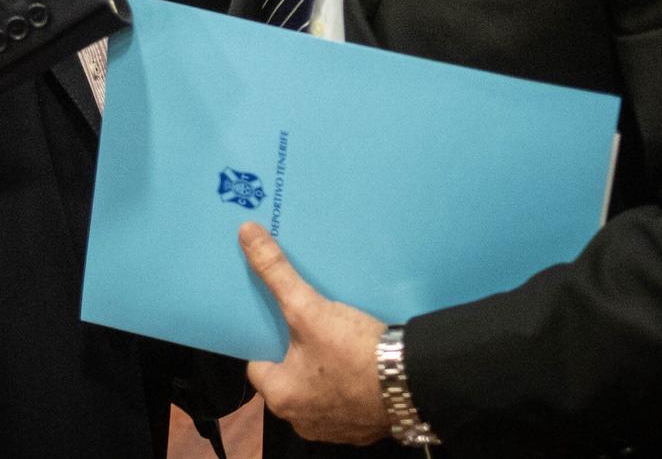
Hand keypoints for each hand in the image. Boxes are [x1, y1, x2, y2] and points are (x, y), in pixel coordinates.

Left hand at [239, 222, 391, 445]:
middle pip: (289, 376)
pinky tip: (359, 358)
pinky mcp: (363, 426)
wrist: (414, 385)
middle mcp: (302, 420)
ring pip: (318, 388)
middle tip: (306, 322)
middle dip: (296, 352)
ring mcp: (334, 427)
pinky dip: (349, 380)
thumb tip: (247, 235)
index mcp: (281, 397)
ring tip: (333, 337)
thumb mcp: (309, 309)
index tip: (276, 321)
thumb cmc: (355, 355)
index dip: (266, 340)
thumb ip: (276, 273)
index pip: (258, 365)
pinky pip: (346, 398)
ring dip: (323, 368)